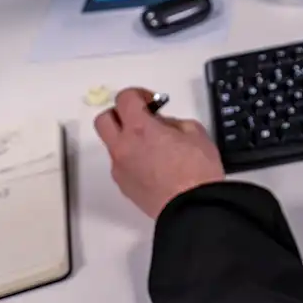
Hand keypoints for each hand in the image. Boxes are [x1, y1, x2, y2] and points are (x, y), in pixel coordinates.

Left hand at [94, 88, 224, 218]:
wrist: (192, 207)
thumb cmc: (197, 167)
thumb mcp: (194, 131)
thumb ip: (172, 122)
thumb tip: (161, 124)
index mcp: (140, 129)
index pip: (124, 98)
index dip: (138, 94)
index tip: (154, 101)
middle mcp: (123, 147)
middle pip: (104, 119)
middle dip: (121, 113)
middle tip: (142, 117)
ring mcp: (120, 168)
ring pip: (111, 144)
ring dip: (125, 137)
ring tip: (151, 144)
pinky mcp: (123, 186)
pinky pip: (120, 163)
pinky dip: (131, 157)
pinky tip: (153, 164)